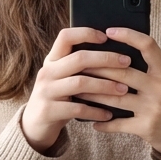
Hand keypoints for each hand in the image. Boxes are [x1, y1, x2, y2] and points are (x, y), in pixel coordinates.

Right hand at [20, 27, 132, 152]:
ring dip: (105, 86)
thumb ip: (78, 67)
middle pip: (79, 58)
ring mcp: (46, 91)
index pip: (65, 36)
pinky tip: (109, 115)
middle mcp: (47, 72)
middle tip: (126, 62)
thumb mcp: (63, 78)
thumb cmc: (58, 98)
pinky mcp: (49, 111)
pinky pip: (77, 108)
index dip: (86, 33)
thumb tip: (113, 54)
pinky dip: (95, 111)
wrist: (34, 126)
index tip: (106, 37)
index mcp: (52, 60)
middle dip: (106, 58)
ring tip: (123, 89)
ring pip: (80, 83)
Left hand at [86, 28, 160, 159]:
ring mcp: (153, 109)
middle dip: (97, 68)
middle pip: (123, 72)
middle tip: (79, 64)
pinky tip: (91, 119)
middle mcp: (160, 88)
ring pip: (115, 98)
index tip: (109, 31)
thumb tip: (114, 51)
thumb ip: (147, 66)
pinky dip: (102, 122)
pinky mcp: (145, 128)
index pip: (148, 45)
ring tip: (77, 89)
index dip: (128, 36)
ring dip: (92, 93)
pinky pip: (117, 124)